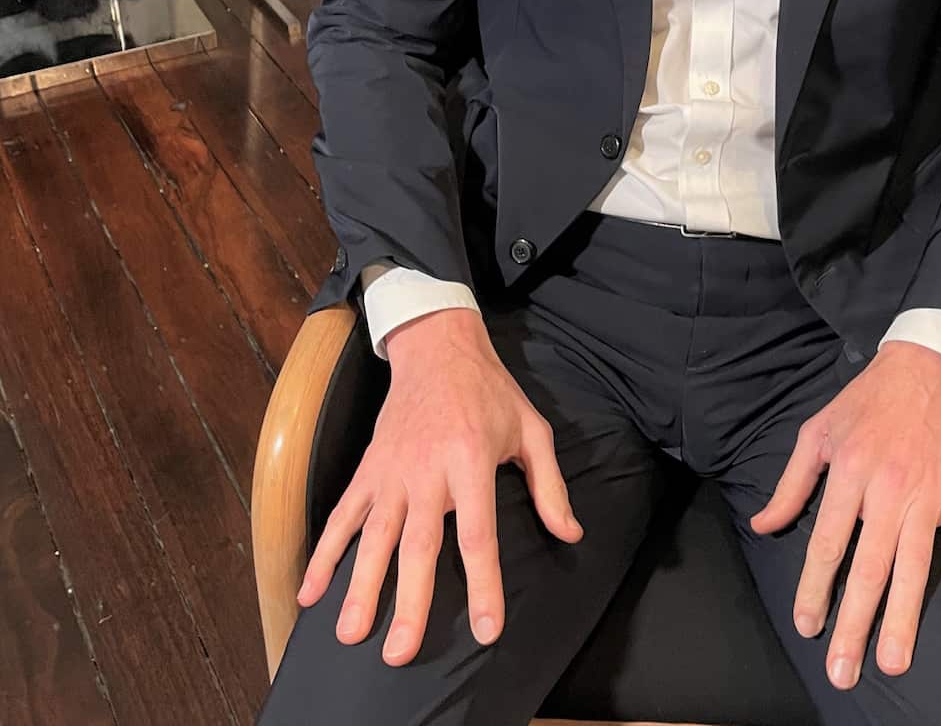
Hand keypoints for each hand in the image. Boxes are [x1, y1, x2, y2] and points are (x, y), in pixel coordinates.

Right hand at [297, 308, 582, 665]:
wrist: (437, 346)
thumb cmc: (489, 391)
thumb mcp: (531, 428)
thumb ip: (549, 485)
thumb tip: (570, 533)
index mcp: (472, 459)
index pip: (478, 533)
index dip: (483, 584)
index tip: (487, 629)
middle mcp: (427, 470)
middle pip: (418, 545)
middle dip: (409, 602)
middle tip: (400, 653)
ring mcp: (392, 471)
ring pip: (374, 536)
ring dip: (360, 586)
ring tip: (350, 632)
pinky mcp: (368, 469)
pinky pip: (342, 515)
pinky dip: (324, 553)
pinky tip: (310, 591)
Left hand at [750, 342, 940, 691]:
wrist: (924, 368)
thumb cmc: (865, 403)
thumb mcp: (817, 433)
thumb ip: (791, 484)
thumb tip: (763, 525)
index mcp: (847, 472)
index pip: (827, 542)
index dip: (815, 587)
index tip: (807, 625)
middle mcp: (886, 488)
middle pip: (867, 566)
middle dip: (853, 622)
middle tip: (844, 670)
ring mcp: (927, 494)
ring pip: (913, 565)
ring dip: (904, 617)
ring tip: (893, 662)